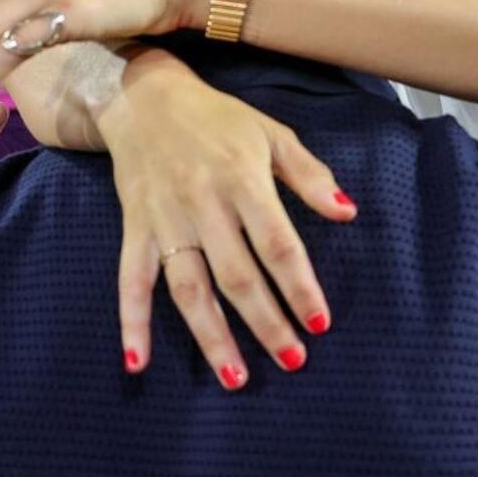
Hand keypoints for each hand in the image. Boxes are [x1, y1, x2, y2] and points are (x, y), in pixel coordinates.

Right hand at [99, 49, 352, 386]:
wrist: (143, 98)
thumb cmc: (218, 119)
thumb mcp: (271, 134)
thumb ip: (309, 176)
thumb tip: (347, 213)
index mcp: (242, 179)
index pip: (276, 243)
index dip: (298, 285)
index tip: (320, 322)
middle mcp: (203, 204)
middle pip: (237, 275)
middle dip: (266, 322)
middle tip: (292, 360)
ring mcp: (166, 220)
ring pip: (188, 289)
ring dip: (211, 336)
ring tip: (236, 378)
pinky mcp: (135, 228)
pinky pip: (130, 281)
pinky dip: (131, 322)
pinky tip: (138, 362)